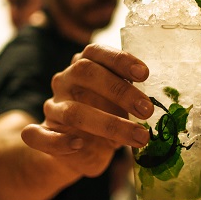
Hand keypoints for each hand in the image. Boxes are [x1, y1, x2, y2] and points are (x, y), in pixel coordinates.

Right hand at [21, 44, 153, 176]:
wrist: (76, 147)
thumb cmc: (105, 117)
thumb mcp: (120, 104)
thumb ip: (132, 98)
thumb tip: (161, 104)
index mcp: (84, 66)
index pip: (96, 52)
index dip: (120, 59)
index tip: (144, 74)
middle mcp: (65, 81)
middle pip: (85, 73)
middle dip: (120, 91)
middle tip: (147, 110)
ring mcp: (53, 107)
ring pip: (73, 111)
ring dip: (109, 124)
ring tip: (140, 137)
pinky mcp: (43, 133)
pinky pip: (39, 136)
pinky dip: (59, 142)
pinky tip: (79, 145)